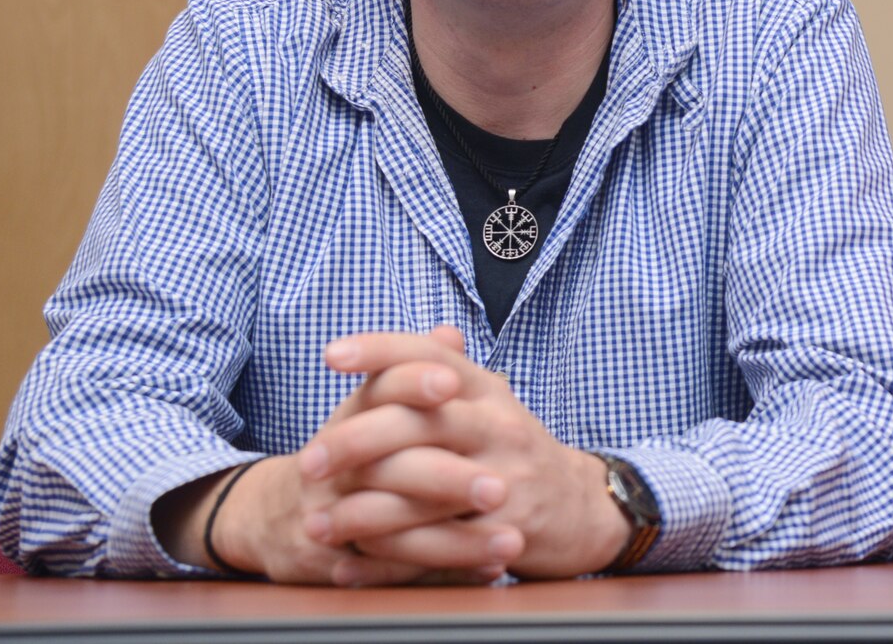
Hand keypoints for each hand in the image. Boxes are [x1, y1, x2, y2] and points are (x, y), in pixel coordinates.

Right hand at [155, 327, 510, 584]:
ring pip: (396, 529)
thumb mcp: (373, 407)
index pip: (380, 388)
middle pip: (392, 467)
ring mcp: (332, 515)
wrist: (278, 513)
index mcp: (355, 416)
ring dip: (458, 541)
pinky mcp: (334, 562)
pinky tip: (486, 572)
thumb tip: (449, 333)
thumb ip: (414, 371)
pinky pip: (392, 571)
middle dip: (449, 479)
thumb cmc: (349, 453)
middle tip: (500, 488)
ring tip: (510, 542)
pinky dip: (442, 573)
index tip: (452, 384)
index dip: (413, 382)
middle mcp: (338, 465)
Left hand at [303, 325, 629, 579]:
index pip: (433, 357)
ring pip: (421, 490)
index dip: (382, 350)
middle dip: (355, 441)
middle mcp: (499, 426)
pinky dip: (386, 560)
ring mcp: (506, 479)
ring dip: (360, 510)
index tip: (332, 355)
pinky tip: (350, 562)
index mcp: (488, 391)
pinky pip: (437, 546)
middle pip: (420, 421)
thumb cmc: (517, 454)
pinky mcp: (505, 532)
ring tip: (316, 523)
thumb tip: (433, 330)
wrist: (584, 509)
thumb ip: (456, 373)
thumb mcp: (492, 405)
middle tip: (308, 462)